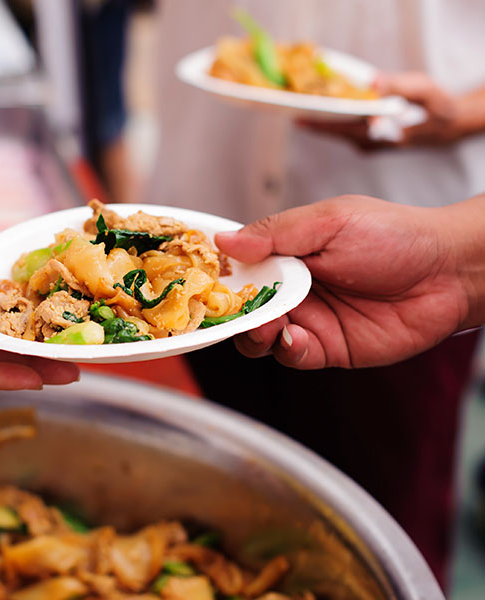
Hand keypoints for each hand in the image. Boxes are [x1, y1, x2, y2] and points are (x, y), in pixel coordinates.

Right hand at [215, 195, 479, 368]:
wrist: (449, 272)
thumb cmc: (395, 235)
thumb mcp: (330, 221)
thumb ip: (276, 232)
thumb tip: (224, 241)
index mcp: (286, 254)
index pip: (239, 268)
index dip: (218, 276)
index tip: (200, 280)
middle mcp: (291, 289)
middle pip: (241, 307)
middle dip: (231, 311)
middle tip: (233, 309)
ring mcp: (308, 319)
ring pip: (259, 336)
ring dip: (254, 332)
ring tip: (268, 323)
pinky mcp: (327, 348)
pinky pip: (292, 355)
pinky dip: (285, 349)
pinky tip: (293, 336)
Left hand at [300, 72, 478, 150]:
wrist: (445, 127)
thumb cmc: (437, 107)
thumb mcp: (426, 90)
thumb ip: (400, 85)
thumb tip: (372, 82)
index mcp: (383, 135)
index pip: (345, 130)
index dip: (321, 124)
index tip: (299, 119)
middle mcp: (371, 144)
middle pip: (334, 133)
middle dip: (313, 121)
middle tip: (290, 111)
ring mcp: (367, 145)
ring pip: (337, 133)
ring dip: (320, 121)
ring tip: (299, 108)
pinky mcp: (366, 141)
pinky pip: (343, 131)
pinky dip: (332, 120)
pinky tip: (320, 109)